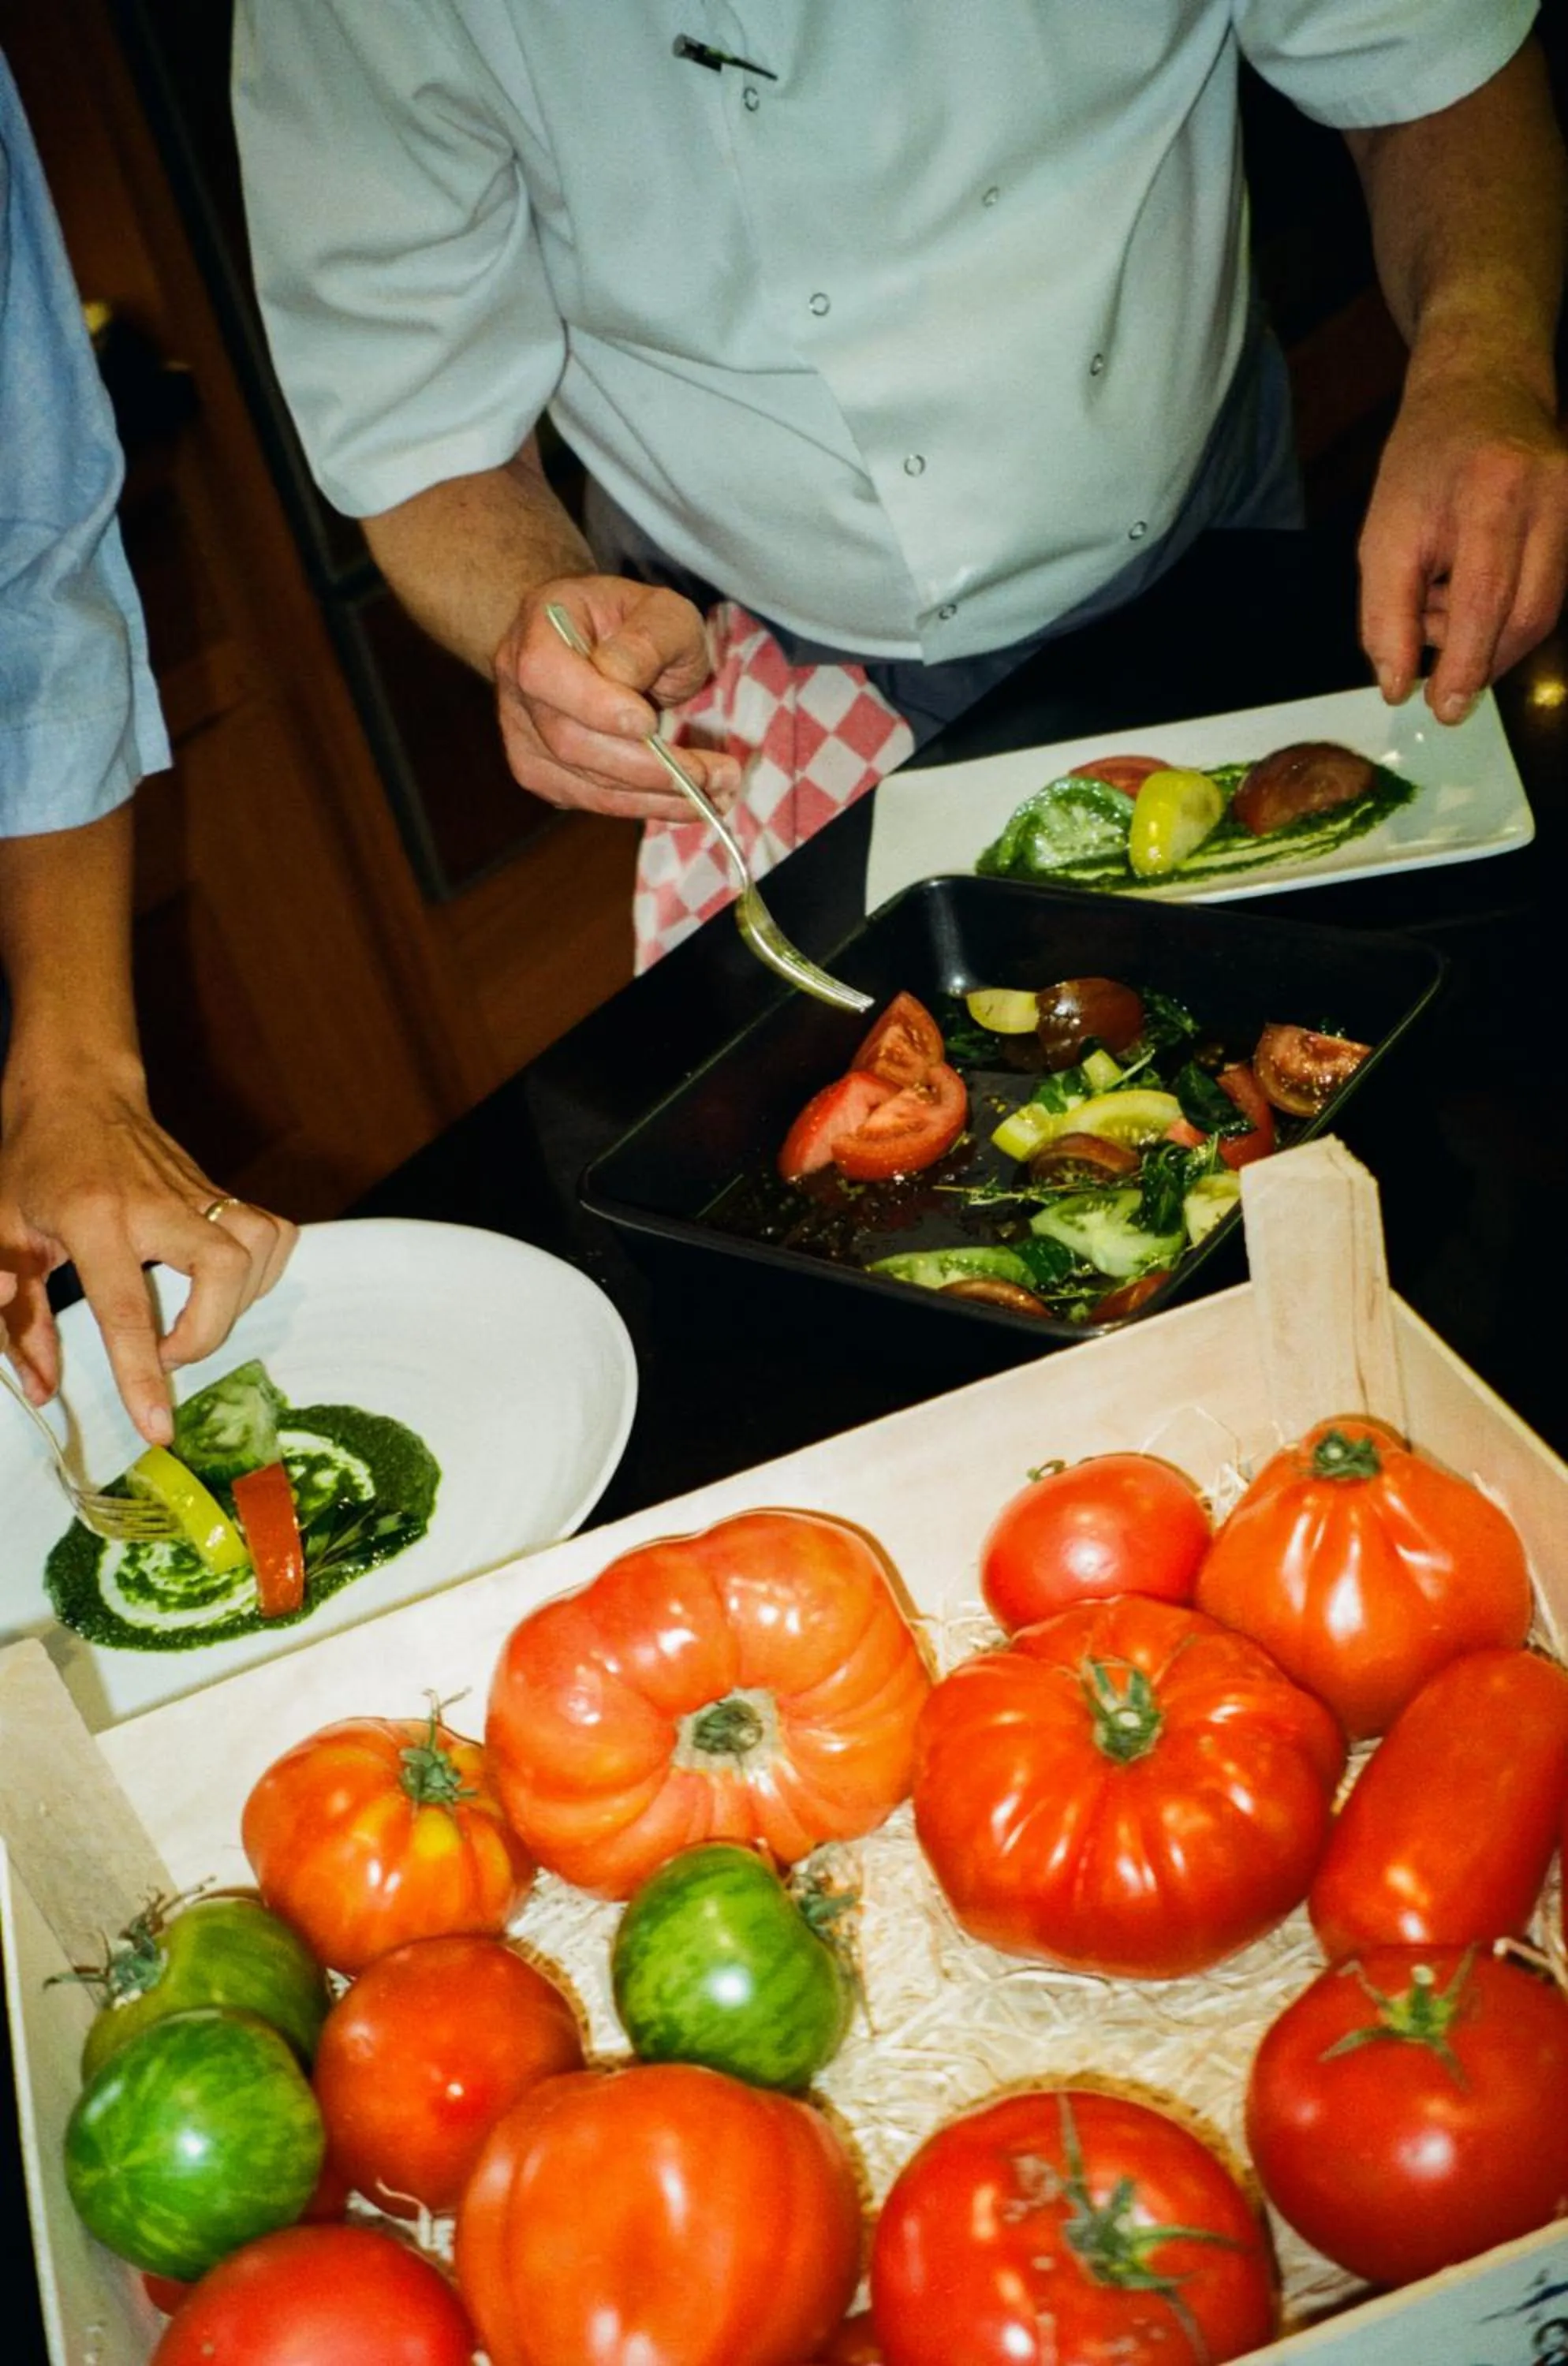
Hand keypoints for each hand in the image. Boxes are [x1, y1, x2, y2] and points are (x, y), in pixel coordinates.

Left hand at [0, 1070, 296, 1446]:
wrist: (77, 1089)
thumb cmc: (34, 1163)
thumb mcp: (3, 1234)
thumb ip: (17, 1317)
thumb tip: (42, 1389)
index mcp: (93, 1218)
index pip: (127, 1309)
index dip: (142, 1376)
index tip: (159, 1429)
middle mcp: (157, 1202)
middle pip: (224, 1272)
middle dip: (209, 1333)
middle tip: (169, 1353)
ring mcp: (198, 1192)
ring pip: (260, 1249)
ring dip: (238, 1303)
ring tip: (194, 1319)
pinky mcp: (221, 1191)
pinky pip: (271, 1235)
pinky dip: (262, 1271)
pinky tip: (226, 1287)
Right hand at [493, 574, 742, 819]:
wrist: (596, 641)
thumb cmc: (633, 622)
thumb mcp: (660, 610)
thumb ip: (646, 638)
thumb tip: (623, 680)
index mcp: (537, 629)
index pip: (544, 673)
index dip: (594, 705)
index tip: (649, 722)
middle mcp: (517, 685)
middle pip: (569, 741)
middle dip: (647, 767)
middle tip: (716, 775)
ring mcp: (522, 734)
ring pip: (582, 781)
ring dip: (655, 796)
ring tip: (718, 792)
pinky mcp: (540, 771)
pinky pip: (589, 800)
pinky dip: (641, 806)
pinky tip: (684, 802)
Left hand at [1359, 361, 1567, 722]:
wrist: (1480, 391)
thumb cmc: (1422, 465)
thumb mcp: (1382, 535)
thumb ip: (1385, 615)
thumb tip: (1397, 687)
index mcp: (1490, 492)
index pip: (1485, 598)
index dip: (1466, 663)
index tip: (1445, 709)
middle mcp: (1550, 495)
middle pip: (1528, 615)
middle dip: (1481, 659)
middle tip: (1443, 679)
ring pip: (1544, 612)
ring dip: (1490, 635)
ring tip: (1447, 610)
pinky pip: (1551, 592)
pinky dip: (1508, 612)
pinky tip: (1474, 591)